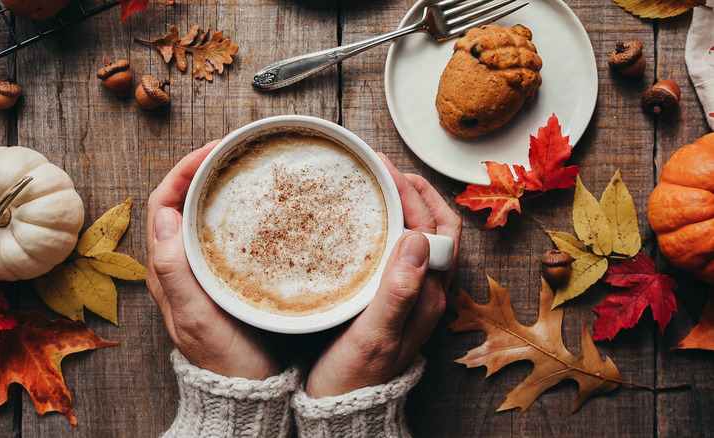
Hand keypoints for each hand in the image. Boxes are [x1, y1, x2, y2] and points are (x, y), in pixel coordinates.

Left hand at [146, 140, 280, 379]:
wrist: (248, 390)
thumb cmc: (225, 359)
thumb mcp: (196, 316)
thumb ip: (174, 271)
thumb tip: (164, 217)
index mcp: (166, 270)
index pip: (163, 204)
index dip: (183, 170)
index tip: (213, 149)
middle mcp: (178, 266)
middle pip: (180, 202)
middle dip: (201, 169)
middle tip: (233, 149)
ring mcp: (200, 271)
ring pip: (200, 215)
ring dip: (216, 186)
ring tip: (243, 167)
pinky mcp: (222, 278)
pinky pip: (219, 233)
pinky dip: (232, 210)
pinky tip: (255, 207)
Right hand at [305, 155, 460, 396]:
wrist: (343, 407)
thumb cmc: (356, 377)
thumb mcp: (375, 336)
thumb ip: (398, 291)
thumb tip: (416, 238)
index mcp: (428, 295)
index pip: (436, 230)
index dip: (416, 195)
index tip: (387, 171)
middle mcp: (427, 292)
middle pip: (436, 228)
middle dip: (415, 191)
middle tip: (384, 168)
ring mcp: (412, 295)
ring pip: (421, 238)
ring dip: (406, 206)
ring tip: (379, 185)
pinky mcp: (394, 299)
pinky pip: (401, 251)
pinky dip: (390, 226)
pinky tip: (368, 223)